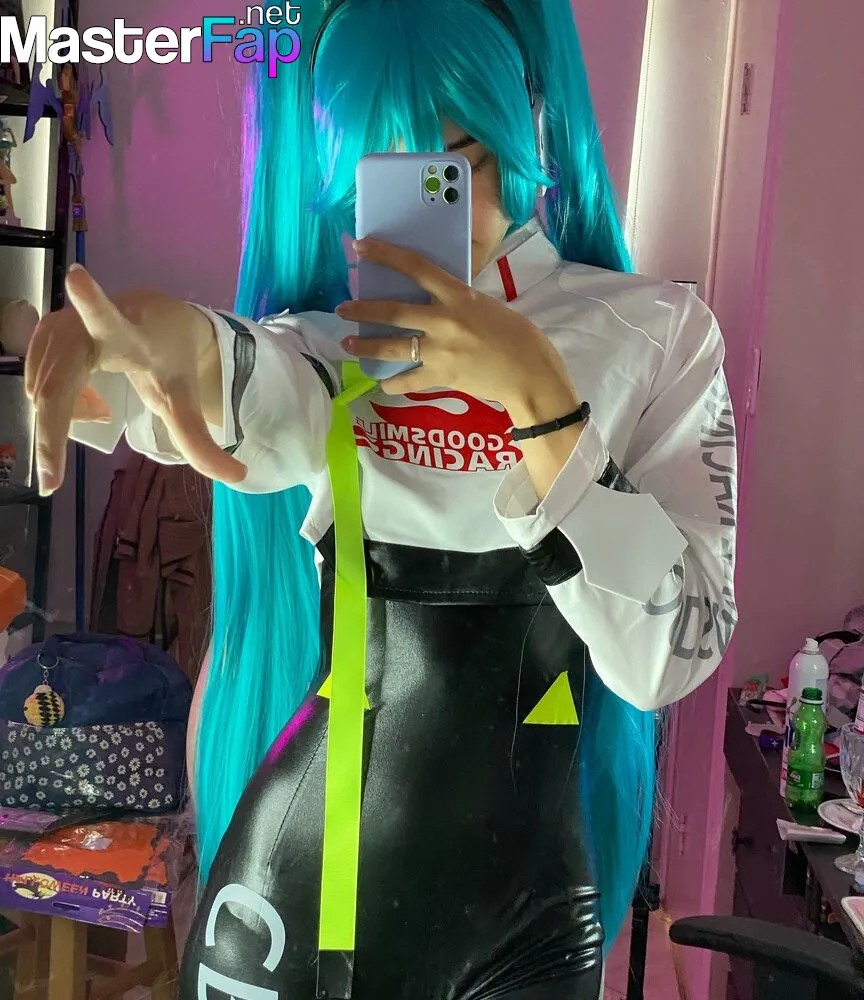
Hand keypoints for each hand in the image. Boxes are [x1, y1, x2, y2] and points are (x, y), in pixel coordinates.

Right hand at [25, 265, 245, 494]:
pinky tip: (86, 396)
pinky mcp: (48, 329)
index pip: (111, 321)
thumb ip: (203, 444)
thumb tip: (239, 476)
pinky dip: (56, 402)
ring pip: (46, 388)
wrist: (160, 321)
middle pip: (59, 380)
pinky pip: (39, 380)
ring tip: (102, 410)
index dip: (92, 302)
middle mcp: (93, 324)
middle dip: (51, 430)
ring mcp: (65, 323)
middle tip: (51, 480)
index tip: (77, 277)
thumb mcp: (187, 404)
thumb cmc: (172, 363)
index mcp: (133, 336)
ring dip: (64, 416)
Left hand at [335, 239, 580, 424]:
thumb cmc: (516, 336)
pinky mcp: (441, 377)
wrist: (529, 374)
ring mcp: (439, 351)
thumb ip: (458, 302)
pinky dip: (392, 383)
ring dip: (365, 345)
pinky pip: (407, 381)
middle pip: (392, 311)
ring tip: (348, 343)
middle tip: (342, 308)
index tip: (360, 247)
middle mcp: (443, 321)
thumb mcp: (486, 305)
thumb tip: (436, 298)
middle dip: (362, 309)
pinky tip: (382, 383)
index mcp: (457, 296)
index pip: (415, 267)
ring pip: (391, 346)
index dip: (385, 255)